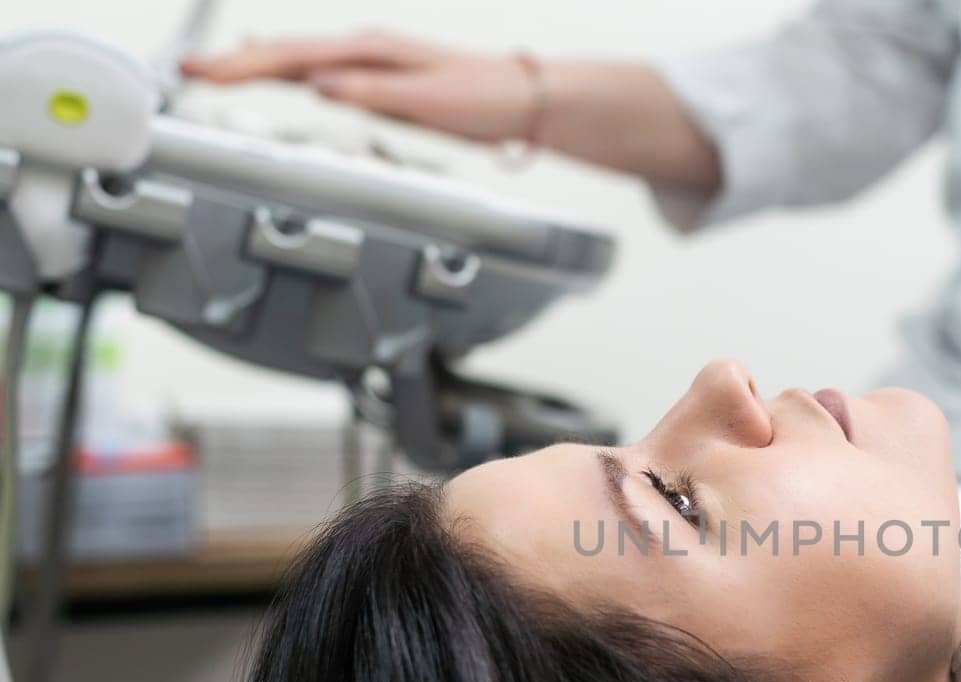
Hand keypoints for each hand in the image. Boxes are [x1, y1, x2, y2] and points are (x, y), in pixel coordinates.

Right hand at [182, 32, 543, 143]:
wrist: (524, 100)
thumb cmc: (484, 99)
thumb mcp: (427, 101)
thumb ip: (370, 94)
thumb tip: (318, 86)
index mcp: (371, 51)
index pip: (293, 58)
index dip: (243, 67)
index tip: (203, 73)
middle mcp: (367, 52)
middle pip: (287, 55)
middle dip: (235, 64)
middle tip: (186, 72)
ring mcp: (372, 65)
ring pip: (299, 61)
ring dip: (255, 66)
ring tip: (210, 70)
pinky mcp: (380, 83)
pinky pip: (321, 73)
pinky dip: (289, 70)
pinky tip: (277, 71)